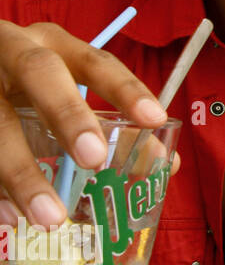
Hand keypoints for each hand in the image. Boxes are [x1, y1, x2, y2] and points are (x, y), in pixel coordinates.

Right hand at [0, 21, 166, 226]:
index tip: (155, 119)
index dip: (125, 88)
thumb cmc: (29, 92)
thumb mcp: (67, 97)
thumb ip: (114, 128)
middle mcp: (14, 50)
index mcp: (54, 46)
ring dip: (21, 172)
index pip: (95, 61)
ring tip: (50, 216)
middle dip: (67, 113)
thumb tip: (167, 163)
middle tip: (94, 158)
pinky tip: (10, 218)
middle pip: (39, 71)